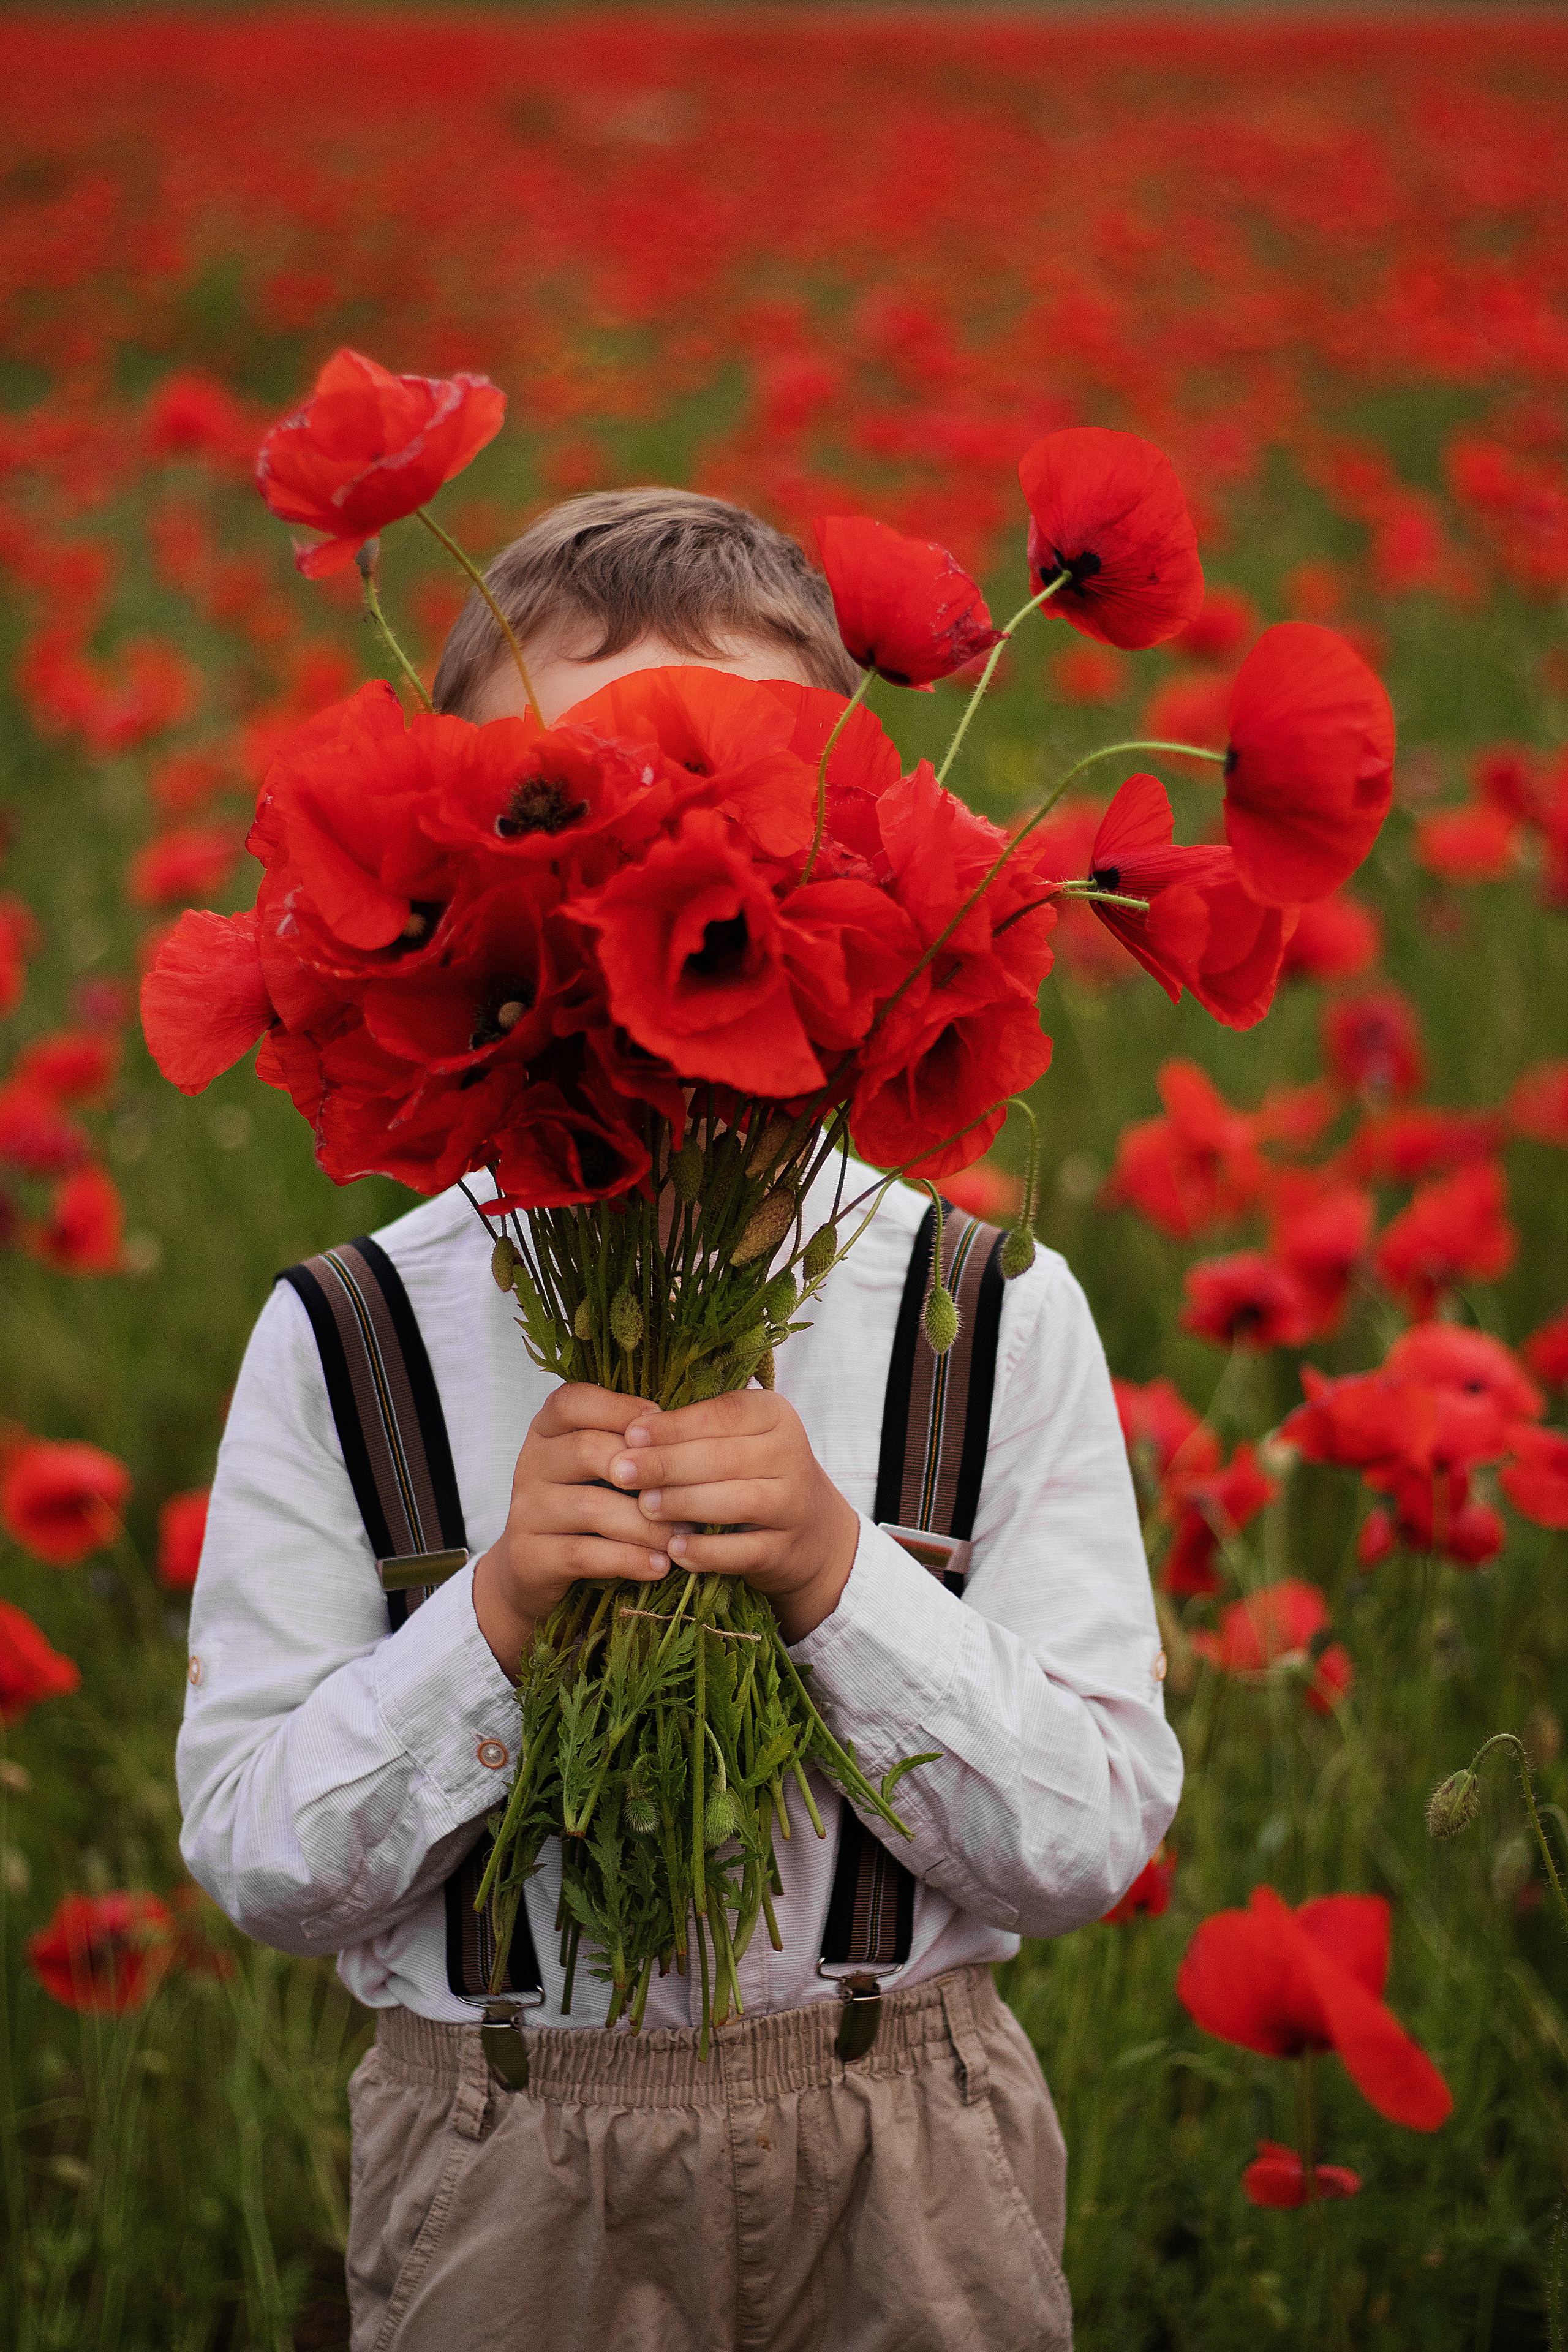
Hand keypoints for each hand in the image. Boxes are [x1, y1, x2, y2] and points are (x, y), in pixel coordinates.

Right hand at [472, 1384, 679, 1674]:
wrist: (532, 1568)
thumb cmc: (583, 1503)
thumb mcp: (596, 1464)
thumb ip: (630, 1443)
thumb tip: (692, 1431)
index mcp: (547, 1429)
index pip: (572, 1401)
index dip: (620, 1408)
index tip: (665, 1427)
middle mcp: (531, 1462)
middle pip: (587, 1450)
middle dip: (647, 1472)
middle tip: (691, 1492)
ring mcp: (526, 1511)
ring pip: (590, 1507)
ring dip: (646, 1524)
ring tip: (683, 1536)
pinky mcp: (530, 1556)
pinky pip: (583, 1554)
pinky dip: (628, 1560)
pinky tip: (660, 1565)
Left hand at [606, 1389, 859, 1643]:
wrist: (810, 1529)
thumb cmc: (752, 1473)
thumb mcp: (735, 1438)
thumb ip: (693, 1431)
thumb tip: (632, 1434)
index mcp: (775, 1415)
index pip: (723, 1413)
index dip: (674, 1425)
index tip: (630, 1435)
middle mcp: (792, 1454)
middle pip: (725, 1457)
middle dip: (667, 1465)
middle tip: (621, 1473)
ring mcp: (794, 1504)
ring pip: (737, 1501)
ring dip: (684, 1503)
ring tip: (644, 1506)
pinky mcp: (786, 1550)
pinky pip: (744, 1550)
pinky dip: (707, 1551)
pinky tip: (675, 1548)